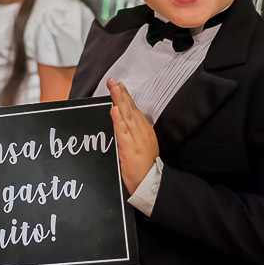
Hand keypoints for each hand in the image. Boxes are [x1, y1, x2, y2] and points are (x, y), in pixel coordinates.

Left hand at [107, 78, 158, 194]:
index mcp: (145, 130)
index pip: (134, 109)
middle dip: (121, 94)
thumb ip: (135, 132)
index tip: (118, 85)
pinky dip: (118, 119)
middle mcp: (142, 132)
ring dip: (120, 101)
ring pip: (127, 116)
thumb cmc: (145, 167)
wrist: (151, 183)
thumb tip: (124, 120)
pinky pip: (123, 131)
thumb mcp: (143, 145)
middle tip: (113, 81)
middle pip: (131, 109)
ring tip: (114, 88)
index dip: (126, 96)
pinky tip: (115, 109)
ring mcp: (136, 139)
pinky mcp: (130, 147)